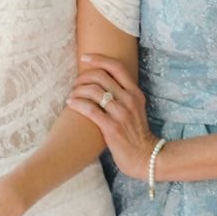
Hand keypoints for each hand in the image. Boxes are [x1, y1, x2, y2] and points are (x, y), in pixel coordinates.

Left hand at [66, 55, 156, 180]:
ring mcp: (121, 114)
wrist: (145, 157)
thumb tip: (103, 83)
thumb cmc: (136, 134)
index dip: (99, 59)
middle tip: (75, 83)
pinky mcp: (111, 127)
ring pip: (94, 91)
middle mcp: (129, 100)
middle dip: (83, 77)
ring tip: (72, 95)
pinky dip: (77, 103)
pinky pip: (90, 109)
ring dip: (78, 90)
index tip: (85, 58)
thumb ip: (124, 95)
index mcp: (135, 93)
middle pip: (101, 76)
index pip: (117, 67)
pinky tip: (71, 104)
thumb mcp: (136, 109)